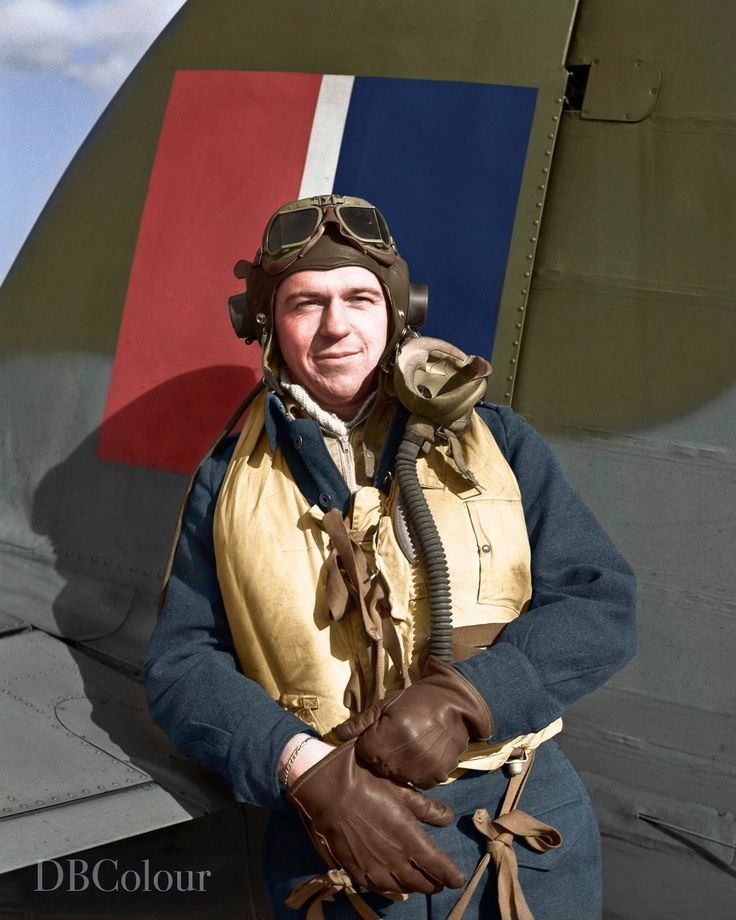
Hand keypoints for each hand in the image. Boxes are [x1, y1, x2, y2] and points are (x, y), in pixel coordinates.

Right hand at [287, 739, 464, 894]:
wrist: (328, 792)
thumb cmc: (367, 784)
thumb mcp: (401, 790)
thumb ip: (426, 808)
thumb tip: (448, 819)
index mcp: (410, 839)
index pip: (438, 867)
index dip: (450, 876)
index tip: (457, 878)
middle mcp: (396, 861)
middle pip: (423, 882)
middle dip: (435, 882)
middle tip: (441, 879)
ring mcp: (375, 870)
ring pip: (403, 888)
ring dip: (415, 885)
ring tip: (421, 880)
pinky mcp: (358, 872)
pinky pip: (381, 888)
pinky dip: (393, 886)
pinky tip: (394, 881)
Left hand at [334, 656, 492, 787]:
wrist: (454, 703)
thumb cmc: (416, 701)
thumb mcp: (385, 705)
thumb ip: (360, 723)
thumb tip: (335, 734)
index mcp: (386, 737)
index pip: (364, 754)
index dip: (370, 744)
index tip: (381, 734)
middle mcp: (403, 757)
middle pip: (381, 768)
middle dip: (384, 756)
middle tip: (398, 738)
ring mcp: (422, 768)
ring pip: (400, 778)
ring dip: (402, 766)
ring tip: (412, 745)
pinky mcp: (438, 774)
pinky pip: (421, 782)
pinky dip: (420, 772)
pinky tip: (424, 754)